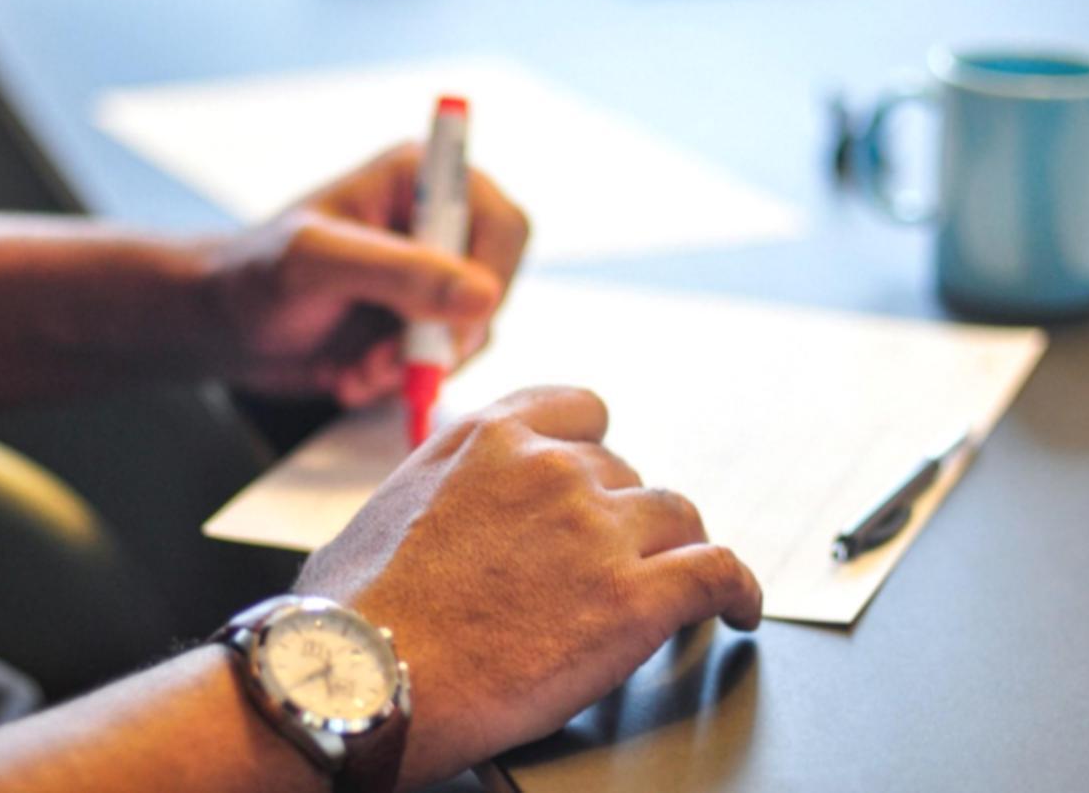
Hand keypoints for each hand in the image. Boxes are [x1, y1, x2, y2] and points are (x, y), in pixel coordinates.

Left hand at [199, 144, 528, 404]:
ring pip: (471, 335)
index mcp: (419, 179)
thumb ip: (400, 274)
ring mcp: (430, 279)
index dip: (490, 280)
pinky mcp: (418, 325)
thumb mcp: (318, 265)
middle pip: (496, 287)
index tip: (445, 329)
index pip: (502, 225)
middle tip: (384, 364)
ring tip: (355, 371)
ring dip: (415, 368)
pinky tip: (350, 378)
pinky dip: (401, 383)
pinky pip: (444, 365)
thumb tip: (484, 297)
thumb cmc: (253, 276)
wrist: (217, 328)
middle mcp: (435, 225)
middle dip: (443, 338)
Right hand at [294, 386, 762, 787]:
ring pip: (679, 517)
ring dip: (676, 550)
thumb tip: (441, 513)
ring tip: (679, 582)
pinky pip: (719, 573)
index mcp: (486, 439)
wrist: (359, 679)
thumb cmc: (349, 614)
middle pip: (628, 474)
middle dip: (623, 518)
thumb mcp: (383, 512)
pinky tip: (738, 608)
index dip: (598, 448)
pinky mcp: (634, 600)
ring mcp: (597, 529)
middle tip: (611, 563)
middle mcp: (550, 469)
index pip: (580, 409)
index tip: (603, 474)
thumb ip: (437, 490)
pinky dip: (739, 590)